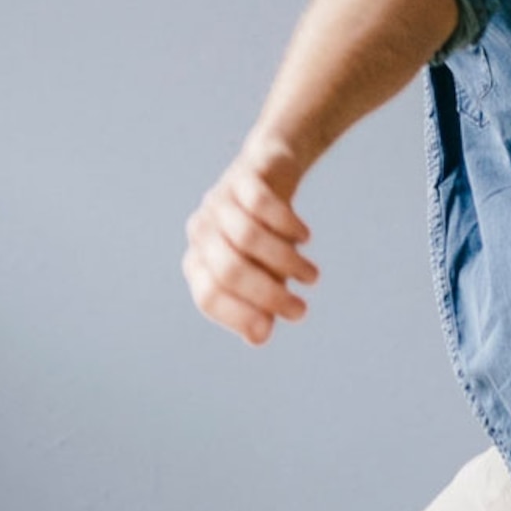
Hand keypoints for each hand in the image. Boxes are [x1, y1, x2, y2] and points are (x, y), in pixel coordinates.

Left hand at [183, 146, 317, 345]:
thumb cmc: (265, 237)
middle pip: (230, 271)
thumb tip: (259, 338)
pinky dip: (287, 225)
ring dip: (286, 262)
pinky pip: (262, 203)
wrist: (272, 172)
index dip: (239, 315)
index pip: (208, 297)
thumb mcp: (265, 276)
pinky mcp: (242, 177)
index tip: (271, 328)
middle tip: (301, 311)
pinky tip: (305, 238)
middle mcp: (202, 233)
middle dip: (268, 295)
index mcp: (198, 263)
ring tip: (312, 277)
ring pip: (248, 238)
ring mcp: (219, 202)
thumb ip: (260, 308)